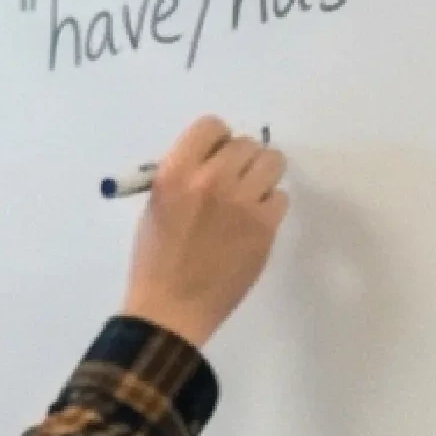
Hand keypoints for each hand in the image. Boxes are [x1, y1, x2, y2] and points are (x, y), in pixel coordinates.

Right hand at [115, 115, 288, 346]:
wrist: (171, 310)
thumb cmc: (155, 261)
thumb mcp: (156, 208)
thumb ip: (184, 177)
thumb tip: (215, 160)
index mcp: (175, 174)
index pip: (211, 126)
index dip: (216, 141)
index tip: (213, 158)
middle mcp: (211, 180)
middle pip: (246, 144)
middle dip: (240, 160)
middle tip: (232, 183)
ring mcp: (243, 203)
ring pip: (273, 162)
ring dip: (262, 176)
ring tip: (248, 198)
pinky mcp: (265, 226)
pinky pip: (281, 197)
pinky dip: (269, 206)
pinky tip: (252, 224)